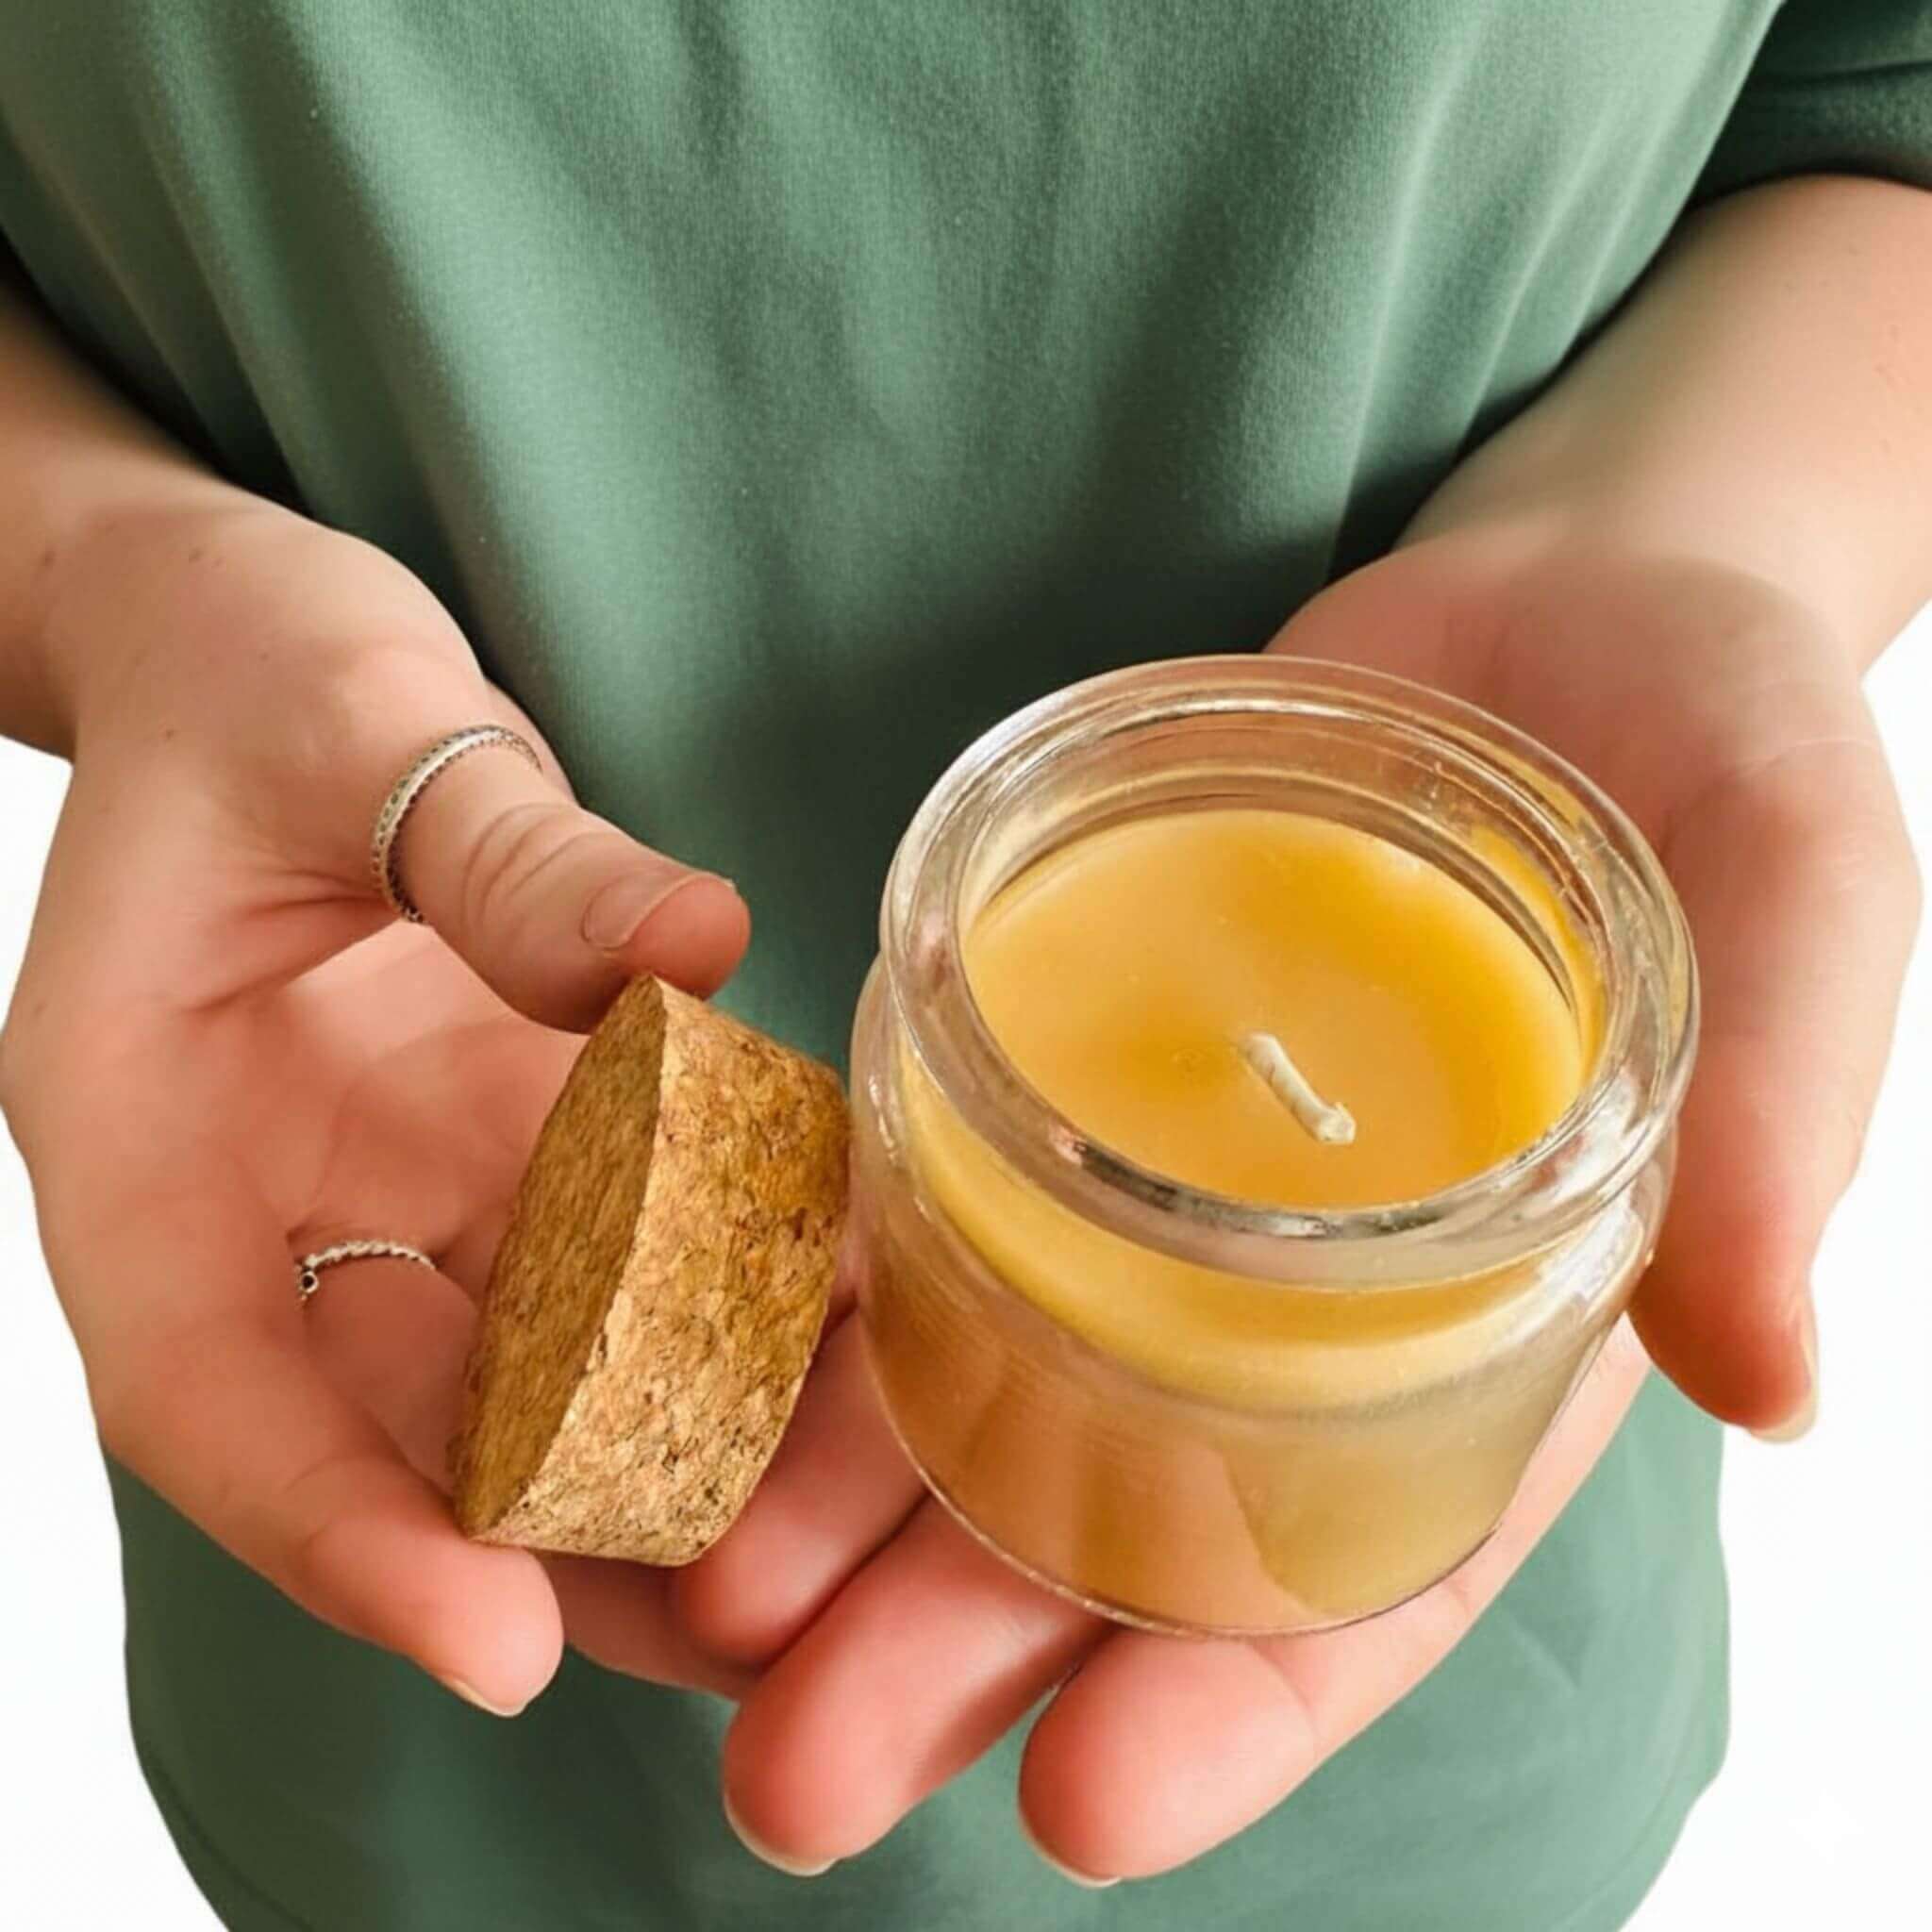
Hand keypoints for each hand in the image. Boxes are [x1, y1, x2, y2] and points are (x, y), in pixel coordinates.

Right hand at [0, 500, 753, 1713]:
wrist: (264, 642)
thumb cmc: (249, 674)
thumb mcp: (346, 733)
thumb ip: (496, 859)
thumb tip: (689, 947)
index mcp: (148, 1141)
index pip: (211, 1393)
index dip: (340, 1535)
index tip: (498, 1639)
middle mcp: (282, 1203)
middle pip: (401, 1433)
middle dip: (564, 1543)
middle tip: (742, 1628)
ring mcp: (409, 1180)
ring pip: (534, 1368)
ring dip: (673, 1449)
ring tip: (832, 1525)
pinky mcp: (521, 1135)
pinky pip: (626, 1248)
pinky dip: (726, 1298)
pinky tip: (853, 1330)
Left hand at [684, 532, 1916, 1879]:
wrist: (1564, 602)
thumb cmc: (1719, 749)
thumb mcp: (1798, 905)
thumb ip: (1777, 1121)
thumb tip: (1773, 1381)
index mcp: (1495, 1325)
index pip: (1370, 1568)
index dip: (1238, 1700)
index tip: (1081, 1806)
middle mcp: (1305, 1292)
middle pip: (1126, 1516)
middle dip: (964, 1649)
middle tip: (792, 1781)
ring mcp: (1169, 1179)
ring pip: (991, 1376)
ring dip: (848, 1502)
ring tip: (700, 1611)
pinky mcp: (1069, 1051)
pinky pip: (937, 1181)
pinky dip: (829, 1275)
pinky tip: (697, 1351)